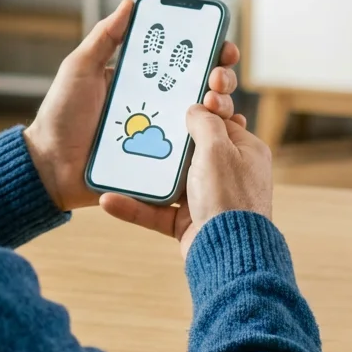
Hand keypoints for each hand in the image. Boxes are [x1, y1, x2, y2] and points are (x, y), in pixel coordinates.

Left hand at [24, 0, 241, 211]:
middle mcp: (158, 106)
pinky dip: (212, 147)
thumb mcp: (80, 69)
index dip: (209, 53)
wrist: (50, 165)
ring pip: (205, 122)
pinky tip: (221, 139)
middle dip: (221, 80)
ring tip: (213, 105)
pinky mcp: (160, 164)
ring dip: (221, 109)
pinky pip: (192, 155)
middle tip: (218, 79)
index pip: (184, 63)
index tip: (222, 46)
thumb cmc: (61, 115)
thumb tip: (128, 3)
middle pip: (203, 90)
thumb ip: (104, 38)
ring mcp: (162, 136)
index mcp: (142, 82)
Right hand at [99, 105, 272, 258]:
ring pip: (169, 180)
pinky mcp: (188, 222)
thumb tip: (196, 108)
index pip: (219, 121)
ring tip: (117, 159)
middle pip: (191, 148)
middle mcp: (228, 173)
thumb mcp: (217, 149)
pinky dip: (134, 206)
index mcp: (244, 151)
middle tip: (141, 122)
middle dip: (165, 138)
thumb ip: (205, 122)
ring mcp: (207, 199)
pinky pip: (156, 210)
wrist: (228, 255)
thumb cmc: (229, 197)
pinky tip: (108, 200)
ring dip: (143, 174)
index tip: (177, 96)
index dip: (199, 108)